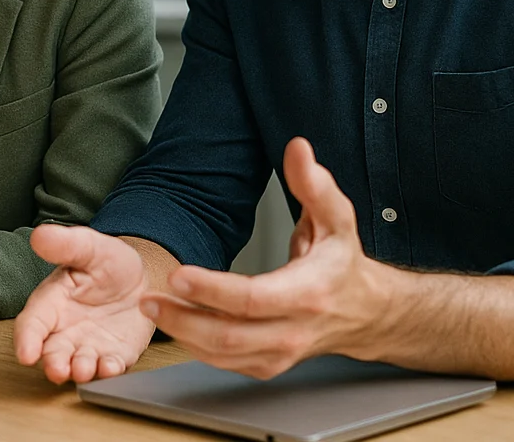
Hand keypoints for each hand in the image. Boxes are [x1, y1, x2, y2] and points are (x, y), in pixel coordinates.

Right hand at [15, 225, 154, 382]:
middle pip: (51, 352)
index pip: (32, 324)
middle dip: (53, 364)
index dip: (26, 340)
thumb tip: (39, 235)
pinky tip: (110, 367)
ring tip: (82, 369)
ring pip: (78, 365)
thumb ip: (65, 245)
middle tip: (57, 370)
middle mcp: (65, 330)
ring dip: (79, 371)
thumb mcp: (89, 247)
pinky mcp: (114, 356)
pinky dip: (108, 372)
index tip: (25, 354)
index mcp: (52, 302)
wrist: (141, 276)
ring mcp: (89, 346)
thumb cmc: (107, 261)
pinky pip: (109, 368)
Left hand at [138, 137, 387, 378]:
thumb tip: (297, 148)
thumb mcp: (336, 219)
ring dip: (182, 335)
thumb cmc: (342, 262)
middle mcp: (294, 330)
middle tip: (148, 299)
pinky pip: (226, 363)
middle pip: (231, 335)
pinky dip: (195, 348)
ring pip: (224, 355)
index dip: (212, 290)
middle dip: (184, 319)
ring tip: (151, 308)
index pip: (253, 299)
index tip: (178, 274)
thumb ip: (314, 184)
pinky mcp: (268, 364)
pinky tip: (173, 326)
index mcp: (308, 293)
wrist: (365, 312)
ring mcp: (281, 353)